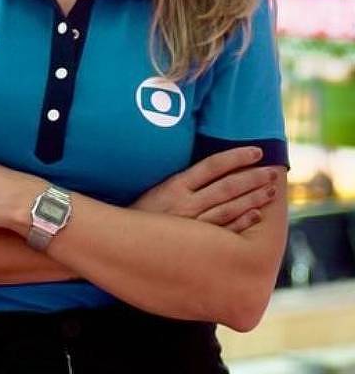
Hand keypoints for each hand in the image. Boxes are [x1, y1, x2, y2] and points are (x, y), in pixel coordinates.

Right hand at [131, 147, 278, 232]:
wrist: (120, 243)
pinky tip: (256, 215)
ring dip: (253, 198)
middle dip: (253, 177)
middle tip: (274, 171)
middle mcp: (185, 204)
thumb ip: (182, 181)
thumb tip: (212, 167)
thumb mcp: (156, 190)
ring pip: (229, 208)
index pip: (212, 165)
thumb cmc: (140, 214)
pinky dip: (241, 222)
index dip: (236, 156)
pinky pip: (223, 232)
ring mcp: (191, 225)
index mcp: (175, 186)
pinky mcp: (194, 244)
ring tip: (271, 190)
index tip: (257, 151)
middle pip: (227, 186)